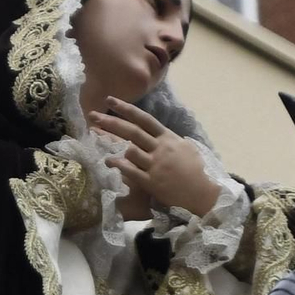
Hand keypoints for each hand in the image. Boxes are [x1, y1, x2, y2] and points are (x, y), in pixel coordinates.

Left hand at [90, 99, 223, 217]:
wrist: (201, 194)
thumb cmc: (196, 171)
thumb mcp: (186, 149)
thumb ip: (170, 140)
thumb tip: (160, 133)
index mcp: (168, 138)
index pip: (144, 119)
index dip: (126, 108)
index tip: (110, 100)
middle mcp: (161, 148)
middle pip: (132, 132)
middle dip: (111, 122)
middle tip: (93, 115)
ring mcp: (156, 165)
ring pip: (130, 150)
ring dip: (111, 145)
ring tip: (96, 139)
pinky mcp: (151, 182)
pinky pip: (131, 171)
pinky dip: (118, 165)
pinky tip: (107, 161)